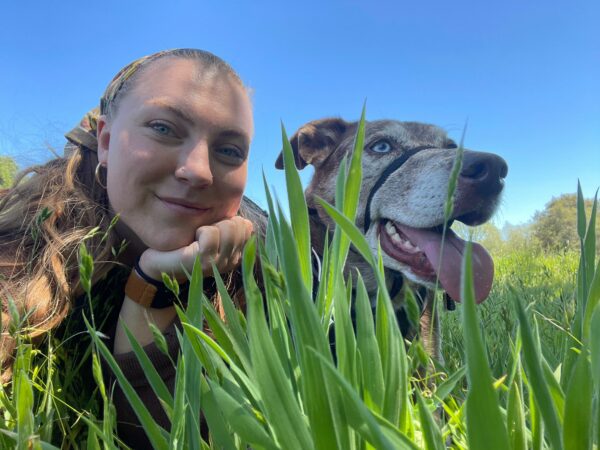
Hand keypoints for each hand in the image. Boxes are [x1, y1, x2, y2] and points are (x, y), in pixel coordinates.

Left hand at [138, 216, 252, 281]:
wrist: (160, 263)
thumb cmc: (185, 243)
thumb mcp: (212, 232)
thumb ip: (229, 226)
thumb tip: (245, 220)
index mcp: (236, 253)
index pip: (247, 226)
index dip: (231, 219)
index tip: (215, 227)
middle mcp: (231, 261)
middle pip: (238, 225)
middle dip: (220, 221)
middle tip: (204, 231)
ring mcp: (219, 263)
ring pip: (227, 228)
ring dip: (210, 226)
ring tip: (199, 235)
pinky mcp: (204, 262)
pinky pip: (210, 234)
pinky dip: (201, 231)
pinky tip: (193, 238)